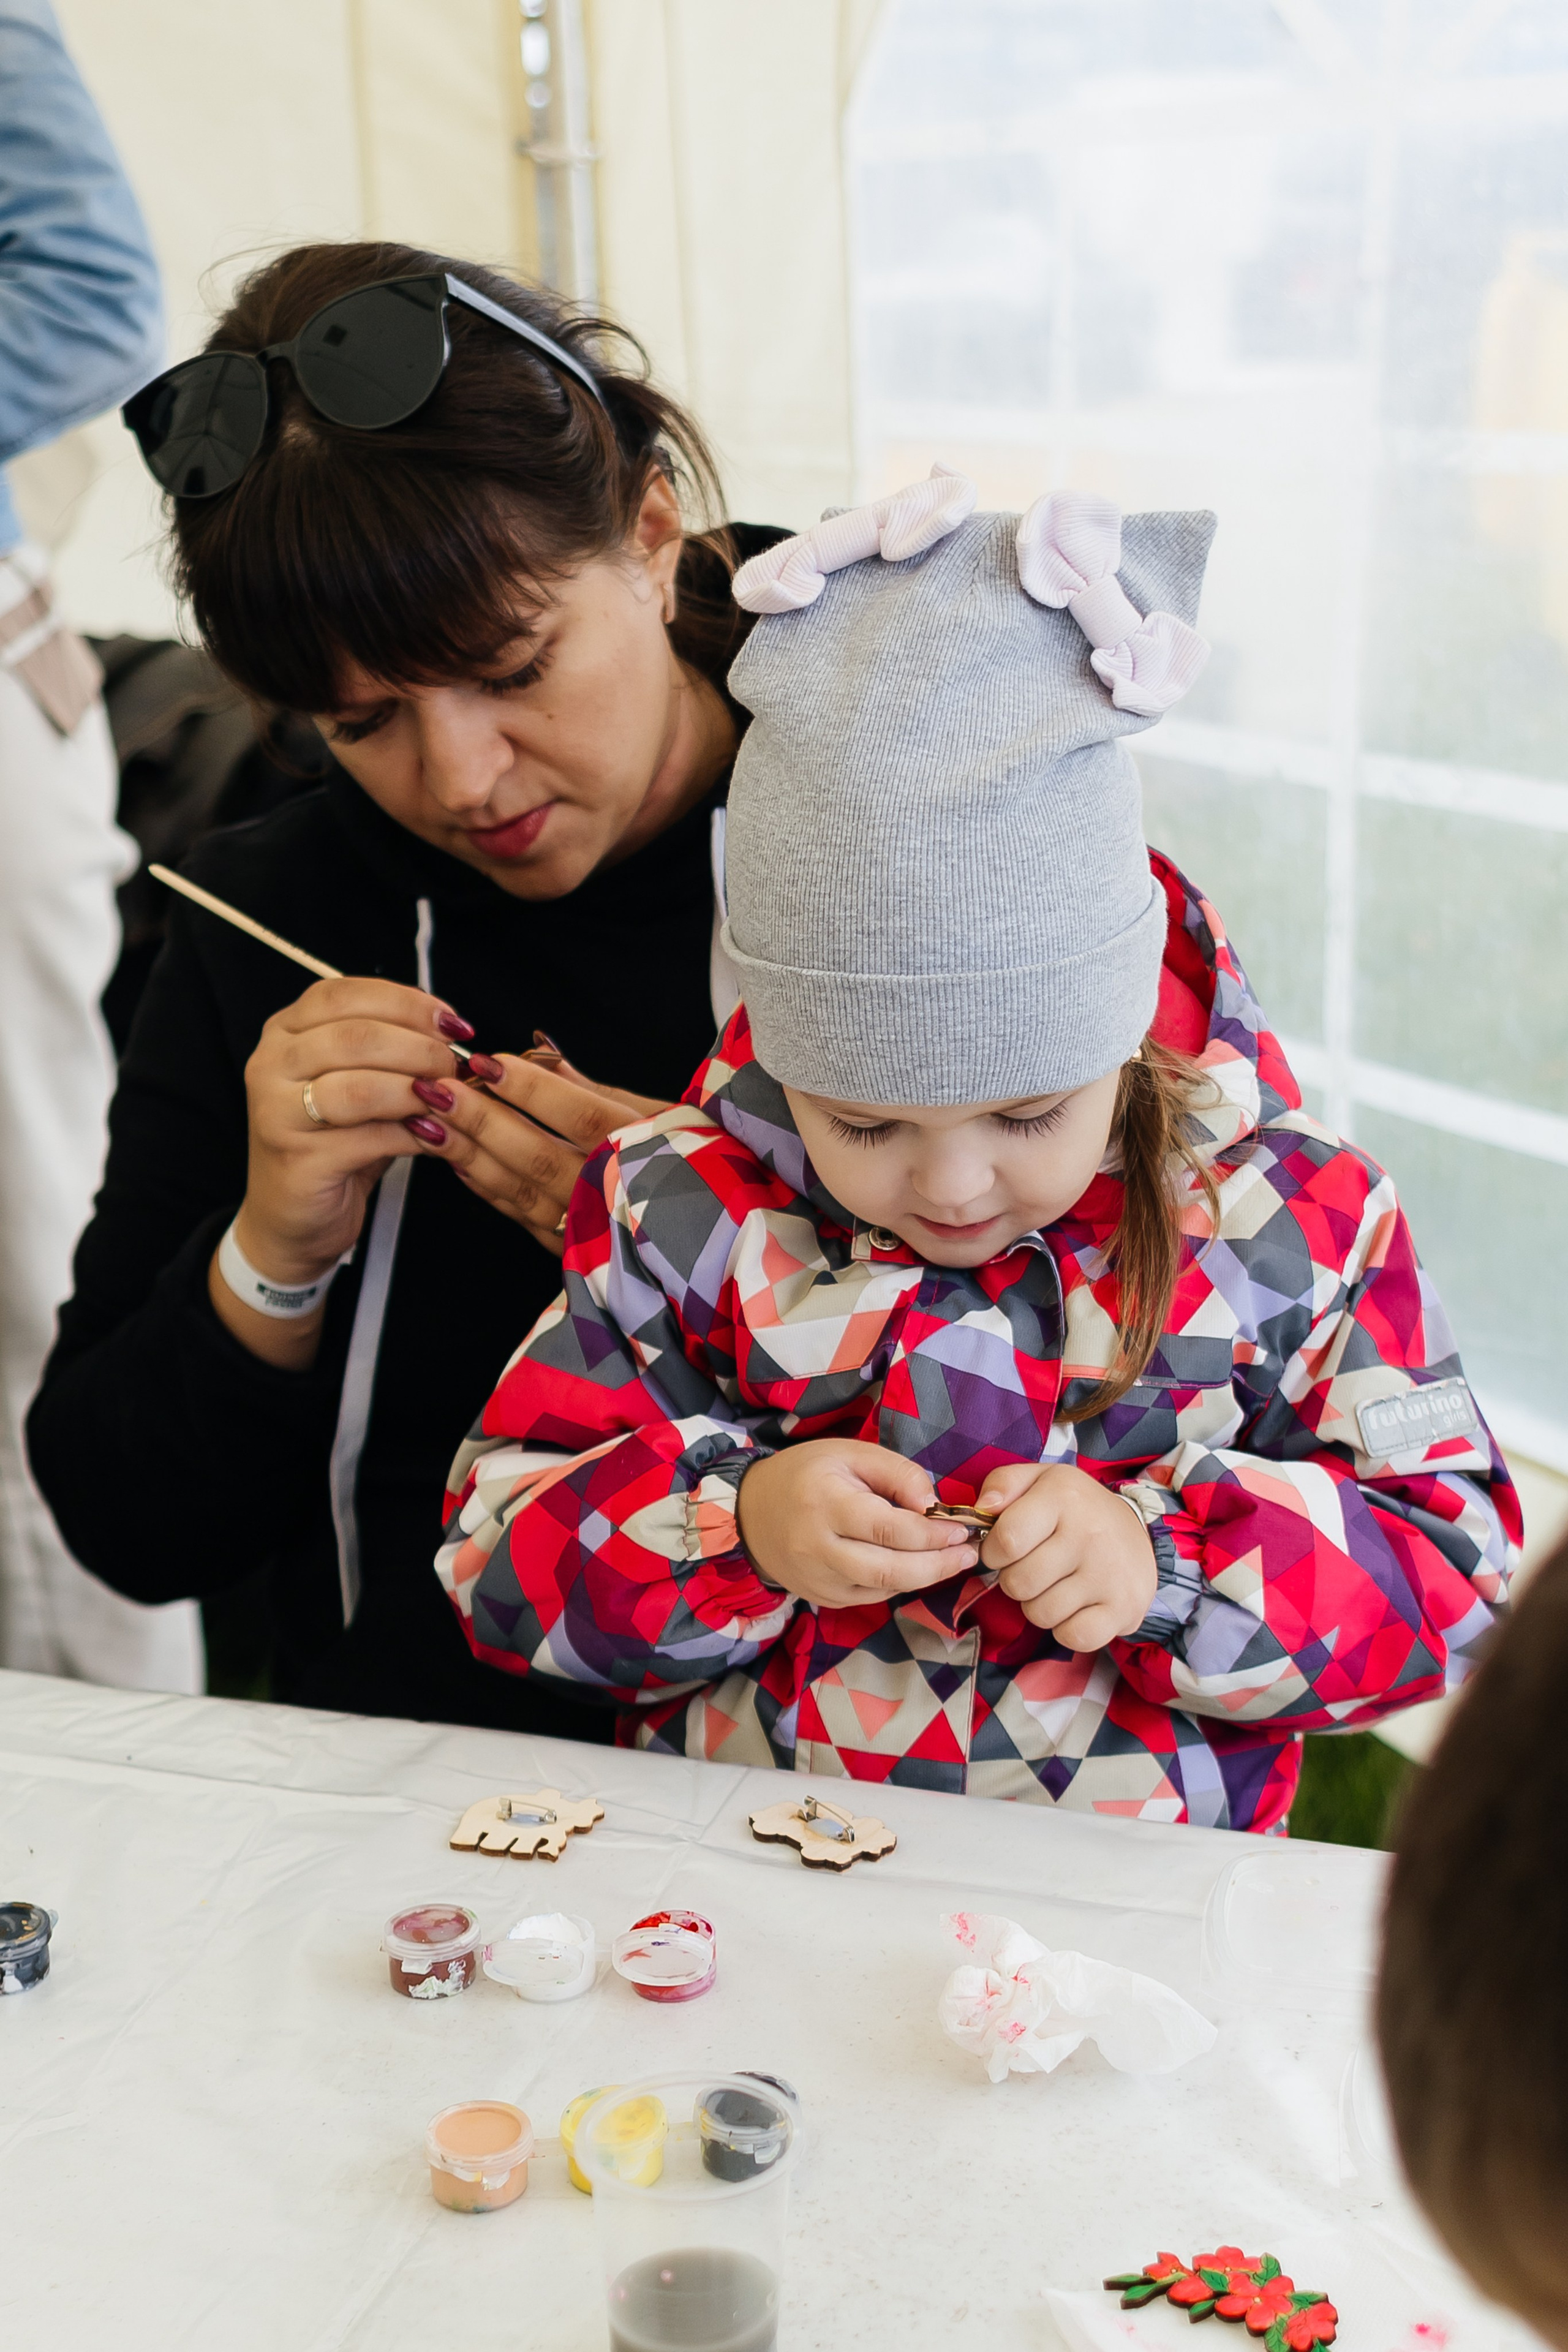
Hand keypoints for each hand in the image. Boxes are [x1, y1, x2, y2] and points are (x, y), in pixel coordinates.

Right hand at [212, 975, 475, 1366]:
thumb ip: (395, 1050)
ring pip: (359, 1086)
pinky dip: (412, 1135)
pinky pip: (369, 1138)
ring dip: (416, 1090)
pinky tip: (434, 1137)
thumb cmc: (337, 1143)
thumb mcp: (364, 1082)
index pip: (345, 994)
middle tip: (455, 1067)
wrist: (294, 1217)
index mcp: (287, 1031)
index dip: (407, 1003)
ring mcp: (276, 1112)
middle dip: (421, 1048)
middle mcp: (272, 1064)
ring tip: (447, 1100)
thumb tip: (453, 1035)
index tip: (452, 1024)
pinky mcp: (297, 1159)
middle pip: (356, 1036)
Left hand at [421, 1043, 669, 1254]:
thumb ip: (595, 1088)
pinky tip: (454, 1160)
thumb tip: (540, 1046)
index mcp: (643, 1150)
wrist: (714, 1235)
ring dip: (469, 1154)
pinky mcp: (574, 1252)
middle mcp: (613, 1193)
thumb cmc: (692, 1164)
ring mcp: (591, 1228)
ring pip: (520, 1191)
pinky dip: (485, 1188)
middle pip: (537, 1155)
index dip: (529, 1088)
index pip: (578, 1115)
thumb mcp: (662, 1116)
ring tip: (428, 1120)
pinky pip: (520, 1217)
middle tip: (437, 1088)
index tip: (487, 1061)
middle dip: (481, 1120)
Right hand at [736, 1439, 975, 1608]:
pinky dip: (898, 1584)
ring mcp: (818, 1580)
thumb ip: (897, 1474)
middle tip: (969, 1554)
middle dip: (937, 1565)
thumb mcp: (851, 1453)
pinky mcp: (821, 1597)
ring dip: (924, 1578)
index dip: (931, 1534)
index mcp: (826, 1504)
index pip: (888, 1529)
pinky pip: (870, 1597)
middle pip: (889, 1569)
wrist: (750, 1512)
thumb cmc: (806, 1474)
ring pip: (882, 1589)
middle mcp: (818, 1548)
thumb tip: (934, 1506)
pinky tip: (916, 1568)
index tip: (962, 1528)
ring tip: (954, 1562)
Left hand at [975, 1462, 1157, 1648]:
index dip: (993, 1552)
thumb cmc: (1075, 1509)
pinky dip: (1067, 1629)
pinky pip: (1073, 1637)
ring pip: (1040, 1613)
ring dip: (1039, 1605)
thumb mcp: (1038, 1480)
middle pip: (1018, 1583)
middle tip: (1036, 1567)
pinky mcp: (1125, 1608)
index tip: (1004, 1550)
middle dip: (1015, 1580)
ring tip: (1058, 1584)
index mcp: (1063, 1496)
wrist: (1137, 1530)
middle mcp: (1090, 1534)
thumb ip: (1002, 1484)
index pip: (1006, 1540)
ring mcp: (1110, 1574)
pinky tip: (1076, 1606)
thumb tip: (982, 1508)